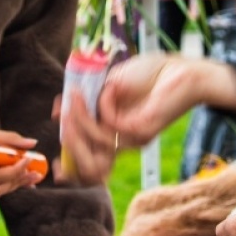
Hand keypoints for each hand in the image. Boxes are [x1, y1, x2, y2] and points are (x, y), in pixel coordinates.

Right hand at [57, 54, 235, 185]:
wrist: (180, 70)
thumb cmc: (148, 75)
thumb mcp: (108, 85)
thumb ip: (88, 99)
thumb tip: (59, 110)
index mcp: (115, 135)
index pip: (90, 163)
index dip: (71, 163)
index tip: (55, 152)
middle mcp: (124, 142)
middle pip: (92, 165)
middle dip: (71, 143)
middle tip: (61, 117)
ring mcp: (134, 138)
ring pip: (97, 142)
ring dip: (79, 120)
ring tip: (71, 98)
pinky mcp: (142, 130)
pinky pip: (111, 123)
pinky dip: (102, 105)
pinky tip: (106, 88)